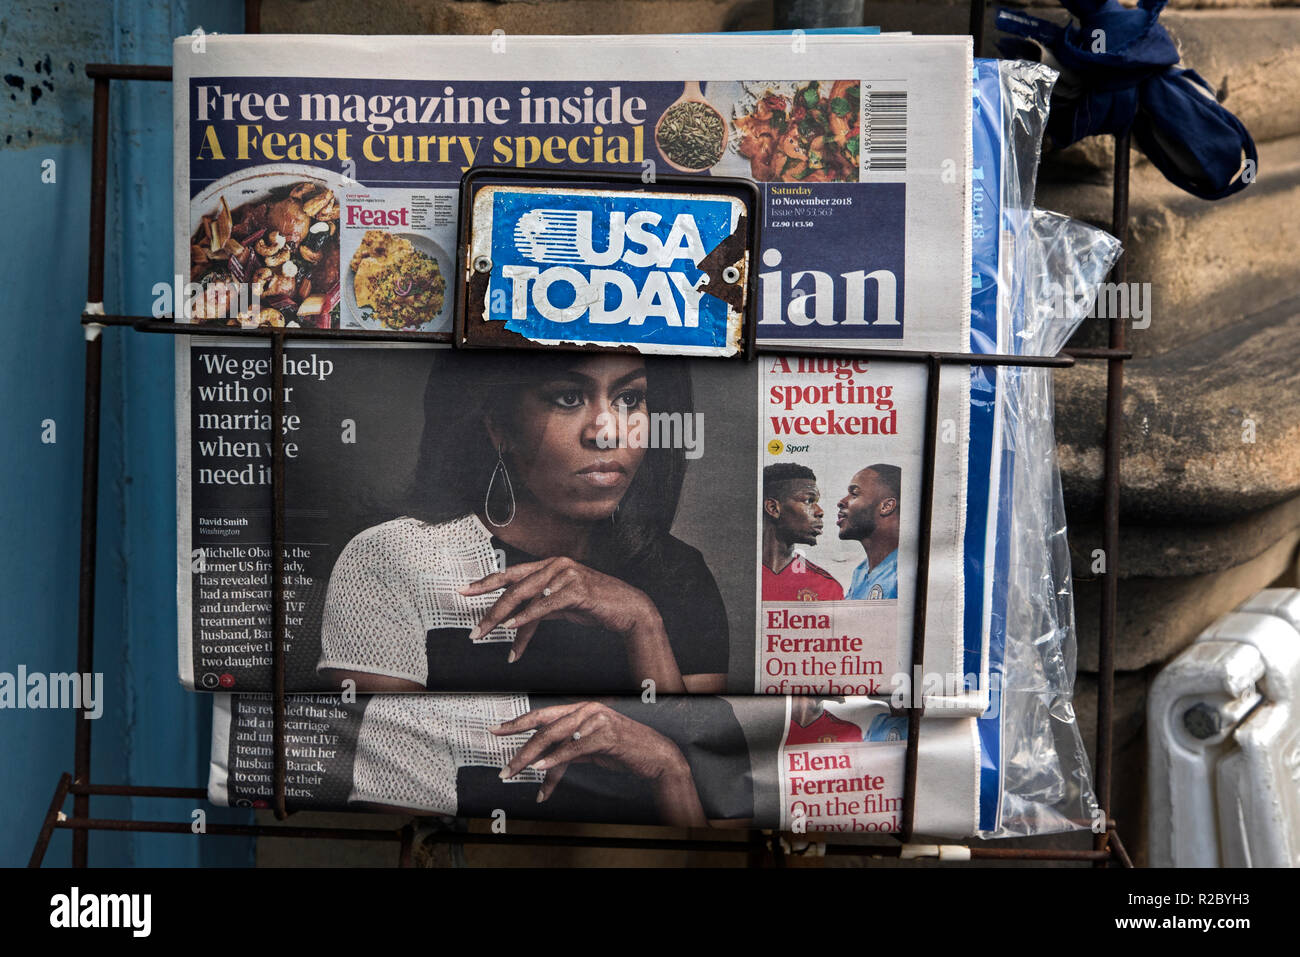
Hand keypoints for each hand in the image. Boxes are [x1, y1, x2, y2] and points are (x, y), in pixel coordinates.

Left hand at [459, 557, 661, 663]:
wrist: (629, 609)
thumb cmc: (597, 605)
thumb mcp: (562, 606)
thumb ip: (539, 607)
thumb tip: (516, 621)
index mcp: (551, 564)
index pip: (512, 573)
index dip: (486, 582)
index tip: (464, 590)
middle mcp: (556, 564)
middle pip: (513, 586)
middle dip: (490, 609)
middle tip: (475, 629)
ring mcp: (566, 574)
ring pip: (524, 596)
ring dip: (503, 618)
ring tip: (488, 633)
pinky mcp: (576, 589)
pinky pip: (544, 605)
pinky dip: (526, 618)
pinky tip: (512, 628)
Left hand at [492, 701, 694, 805]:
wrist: (656, 755)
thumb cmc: (624, 751)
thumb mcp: (590, 751)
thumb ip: (567, 752)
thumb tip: (542, 764)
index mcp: (581, 709)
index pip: (543, 715)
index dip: (517, 722)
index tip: (496, 730)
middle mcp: (586, 709)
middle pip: (544, 727)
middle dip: (519, 746)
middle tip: (504, 766)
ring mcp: (595, 720)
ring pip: (553, 738)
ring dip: (531, 758)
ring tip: (515, 772)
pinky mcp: (604, 735)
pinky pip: (572, 749)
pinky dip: (554, 761)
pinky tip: (540, 769)